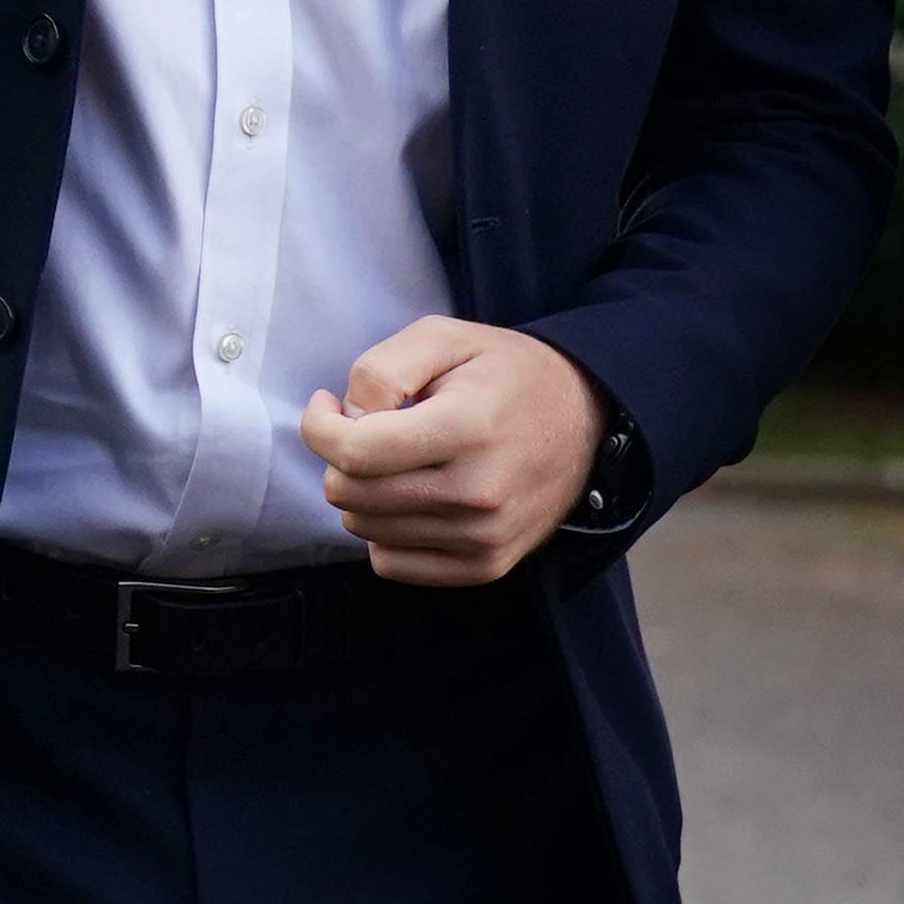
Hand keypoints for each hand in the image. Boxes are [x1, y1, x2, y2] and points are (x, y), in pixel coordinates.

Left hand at [302, 316, 606, 585]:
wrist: (584, 418)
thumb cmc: (503, 372)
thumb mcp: (442, 337)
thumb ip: (380, 370)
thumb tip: (347, 420)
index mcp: (468, 429)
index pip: (356, 453)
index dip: (319, 426)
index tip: (329, 403)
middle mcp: (479, 493)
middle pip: (351, 494)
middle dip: (337, 456)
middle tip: (365, 427)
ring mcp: (485, 537)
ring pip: (363, 528)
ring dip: (361, 490)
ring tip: (395, 457)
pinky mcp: (486, 566)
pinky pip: (391, 563)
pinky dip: (383, 530)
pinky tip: (407, 493)